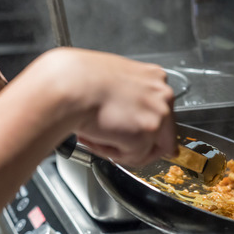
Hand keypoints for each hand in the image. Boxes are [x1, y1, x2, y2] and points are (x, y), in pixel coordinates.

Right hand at [32, 48, 176, 166]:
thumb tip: (129, 114)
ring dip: (122, 149)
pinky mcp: (146, 132)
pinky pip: (133, 157)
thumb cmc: (80, 79)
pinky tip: (97, 138)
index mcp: (154, 77)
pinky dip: (112, 153)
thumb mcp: (112, 79)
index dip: (145, 128)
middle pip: (164, 135)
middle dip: (137, 144)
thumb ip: (128, 97)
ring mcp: (158, 113)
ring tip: (98, 136)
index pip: (162, 111)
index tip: (134, 133)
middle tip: (112, 140)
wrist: (70, 85)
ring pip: (147, 149)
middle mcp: (162, 94)